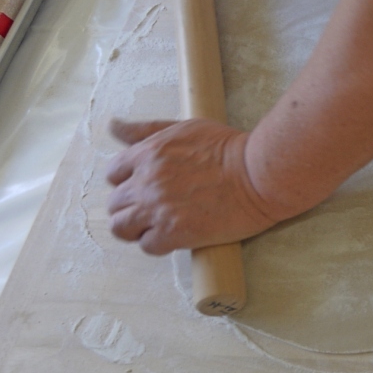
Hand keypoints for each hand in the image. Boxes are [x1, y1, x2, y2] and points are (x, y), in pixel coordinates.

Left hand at [106, 118, 279, 253]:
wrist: (259, 174)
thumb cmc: (229, 148)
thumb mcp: (185, 127)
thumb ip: (147, 129)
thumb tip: (114, 126)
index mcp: (147, 154)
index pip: (113, 173)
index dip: (127, 181)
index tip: (144, 186)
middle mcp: (146, 182)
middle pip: (115, 203)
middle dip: (131, 206)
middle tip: (154, 208)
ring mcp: (158, 209)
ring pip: (122, 228)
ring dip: (136, 228)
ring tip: (157, 226)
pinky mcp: (174, 233)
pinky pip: (147, 246)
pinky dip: (157, 243)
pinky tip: (174, 235)